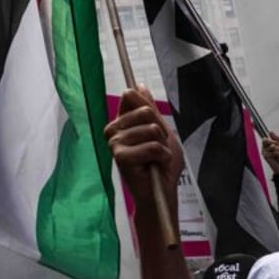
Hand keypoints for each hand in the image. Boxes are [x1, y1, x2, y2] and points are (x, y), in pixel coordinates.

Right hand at [104, 86, 183, 205]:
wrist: (162, 192)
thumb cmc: (162, 166)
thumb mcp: (162, 132)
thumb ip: (151, 110)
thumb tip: (139, 86)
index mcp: (123, 122)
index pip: (132, 95)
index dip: (152, 111)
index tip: (156, 130)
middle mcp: (114, 129)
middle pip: (146, 110)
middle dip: (162, 131)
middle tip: (159, 149)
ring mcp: (115, 142)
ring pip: (151, 129)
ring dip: (163, 146)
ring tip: (157, 159)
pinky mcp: (119, 156)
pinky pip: (151, 147)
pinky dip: (162, 157)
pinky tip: (155, 166)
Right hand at [261, 131, 278, 174]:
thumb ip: (276, 139)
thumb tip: (270, 132)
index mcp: (268, 145)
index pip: (265, 138)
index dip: (266, 135)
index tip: (263, 131)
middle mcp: (264, 148)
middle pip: (267, 140)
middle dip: (276, 144)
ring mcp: (264, 152)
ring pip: (272, 146)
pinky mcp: (265, 156)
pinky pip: (273, 151)